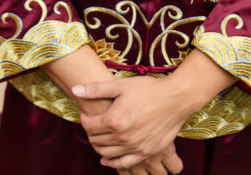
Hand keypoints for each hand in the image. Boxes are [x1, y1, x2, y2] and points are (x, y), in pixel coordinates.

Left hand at [74, 76, 193, 168]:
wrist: (175, 99)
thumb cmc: (148, 90)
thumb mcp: (120, 85)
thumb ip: (95, 89)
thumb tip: (75, 90)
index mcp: (114, 120)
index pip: (89, 126)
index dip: (84, 119)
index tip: (86, 114)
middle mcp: (123, 137)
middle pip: (96, 140)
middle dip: (90, 132)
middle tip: (93, 124)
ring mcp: (135, 147)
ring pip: (106, 153)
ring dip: (99, 146)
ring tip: (99, 137)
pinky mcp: (146, 152)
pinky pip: (124, 163)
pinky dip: (112, 162)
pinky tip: (107, 159)